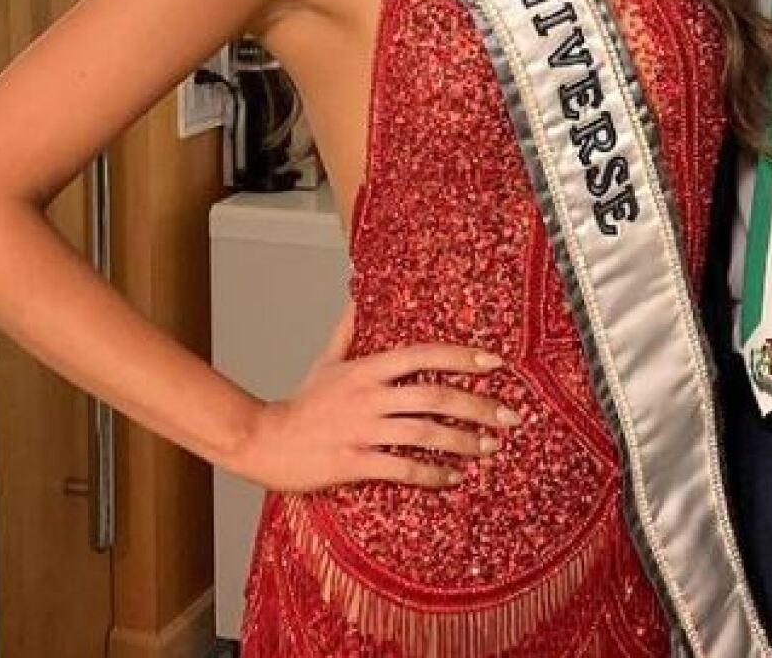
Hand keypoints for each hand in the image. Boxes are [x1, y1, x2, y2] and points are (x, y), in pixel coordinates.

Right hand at [230, 303, 518, 491]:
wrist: (263, 441)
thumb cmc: (301, 403)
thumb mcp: (326, 361)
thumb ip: (348, 329)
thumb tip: (359, 292)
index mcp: (368, 368)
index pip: (424, 354)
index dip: (461, 356)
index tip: (495, 363)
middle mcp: (370, 396)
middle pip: (434, 396)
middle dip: (477, 405)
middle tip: (509, 415)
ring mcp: (363, 430)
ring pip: (424, 433)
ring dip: (463, 442)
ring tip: (490, 447)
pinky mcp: (354, 463)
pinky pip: (401, 469)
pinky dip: (432, 474)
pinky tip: (453, 478)